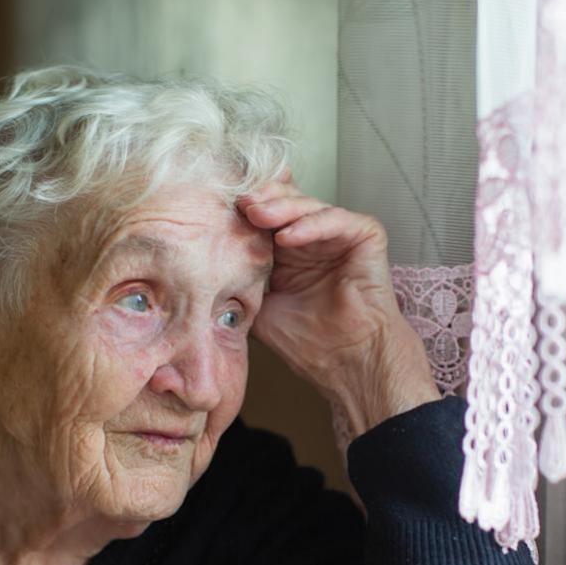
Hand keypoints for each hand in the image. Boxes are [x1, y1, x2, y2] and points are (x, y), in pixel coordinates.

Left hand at [237, 173, 439, 437]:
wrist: (346, 363)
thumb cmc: (308, 342)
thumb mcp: (257, 309)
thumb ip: (238, 283)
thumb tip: (199, 270)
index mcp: (289, 250)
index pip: (266, 216)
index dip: (245, 210)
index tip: (220, 209)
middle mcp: (314, 237)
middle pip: (286, 202)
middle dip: (261, 201)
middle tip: (240, 204)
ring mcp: (340, 235)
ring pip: (309, 205)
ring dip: (281, 209)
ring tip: (257, 215)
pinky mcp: (366, 235)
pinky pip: (336, 220)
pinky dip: (311, 225)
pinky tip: (288, 237)